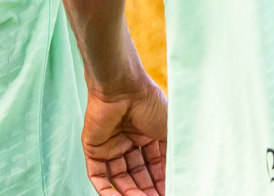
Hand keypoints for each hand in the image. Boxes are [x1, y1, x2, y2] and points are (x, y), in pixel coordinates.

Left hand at [81, 78, 166, 195]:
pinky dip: (107, 191)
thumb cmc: (148, 103)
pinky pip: (98, 176)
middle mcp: (128, 142)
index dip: (161, 181)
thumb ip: (172, 154)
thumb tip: (180, 175)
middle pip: (137, 175)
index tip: (170, 193)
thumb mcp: (168, 131)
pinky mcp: (93, 149)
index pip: (153, 166)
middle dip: (146, 191)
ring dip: (130, 194)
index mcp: (146, 135)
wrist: (123, 87)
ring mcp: (110, 146)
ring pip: (119, 179)